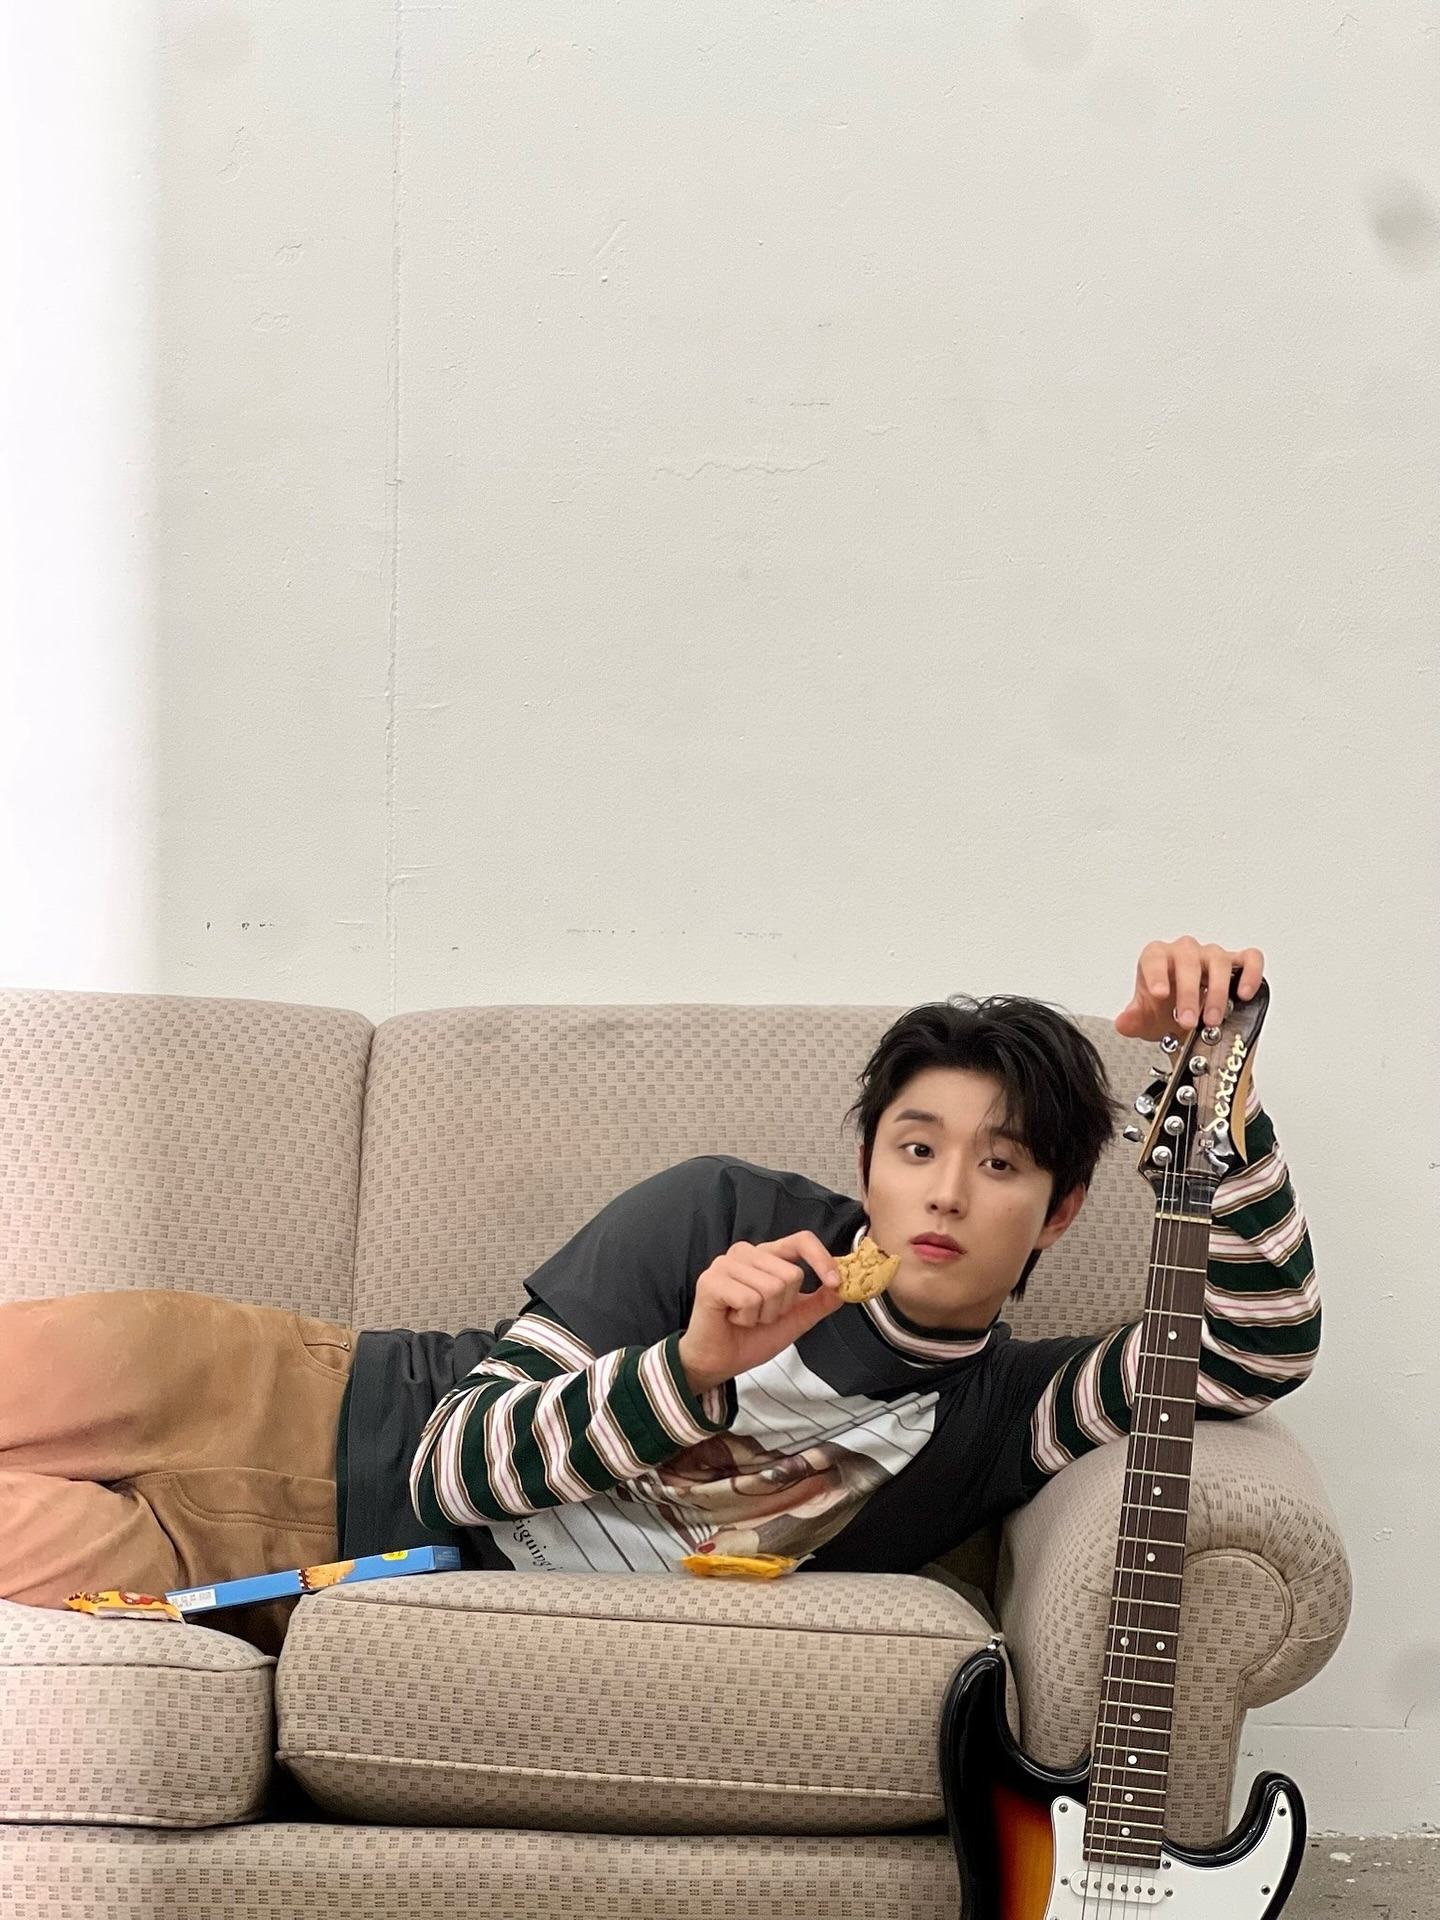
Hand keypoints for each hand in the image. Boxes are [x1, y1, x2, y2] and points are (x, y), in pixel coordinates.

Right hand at [677, 1233, 844, 1395]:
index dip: (822, 1259)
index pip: (801, 1240)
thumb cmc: (750, 1338)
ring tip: (745, 1318)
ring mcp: (726, 1263)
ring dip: (763, 1315)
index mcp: (767, 1256)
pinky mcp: (711, 1280)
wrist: (719, 1362)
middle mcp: (746, 1253)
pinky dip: (746, 1318)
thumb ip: (820, 1301)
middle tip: (761, 1315)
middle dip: (783, 1306)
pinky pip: (749, 1299)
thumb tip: (846, 1286)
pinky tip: (732, 1319)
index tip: (835, 1283)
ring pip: (771, 1287)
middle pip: (791, 1273)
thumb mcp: (795, 1319)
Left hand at [1115, 937, 1264, 1043]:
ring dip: (1217, 991)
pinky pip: (1249, 958)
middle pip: (1188, 961)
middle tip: (1188, 1021)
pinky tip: (1243, 993)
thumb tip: (1124, 1021)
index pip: (1155, 957)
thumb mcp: (1145, 1017)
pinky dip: (1250, 973)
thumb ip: (1134, 1019)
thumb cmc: (1163, 1008)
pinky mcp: (1237, 963)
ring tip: (1213, 1018)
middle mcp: (1185, 952)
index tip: (1159, 995)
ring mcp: (1211, 956)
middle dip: (1189, 994)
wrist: (1183, 1015)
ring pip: (1219, 961)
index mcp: (1157, 957)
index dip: (1157, 974)